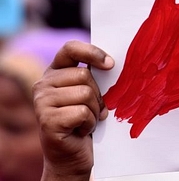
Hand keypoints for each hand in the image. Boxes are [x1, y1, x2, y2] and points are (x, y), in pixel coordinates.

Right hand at [32, 41, 113, 180]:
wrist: (72, 154)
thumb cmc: (85, 120)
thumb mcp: (90, 94)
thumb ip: (95, 76)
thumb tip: (113, 63)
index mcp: (55, 73)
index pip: (70, 49)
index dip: (92, 52)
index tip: (110, 64)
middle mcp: (43, 84)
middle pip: (84, 76)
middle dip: (98, 95)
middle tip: (93, 110)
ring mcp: (42, 102)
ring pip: (85, 94)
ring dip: (94, 111)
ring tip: (86, 120)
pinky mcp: (47, 120)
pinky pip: (82, 112)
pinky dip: (89, 123)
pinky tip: (81, 130)